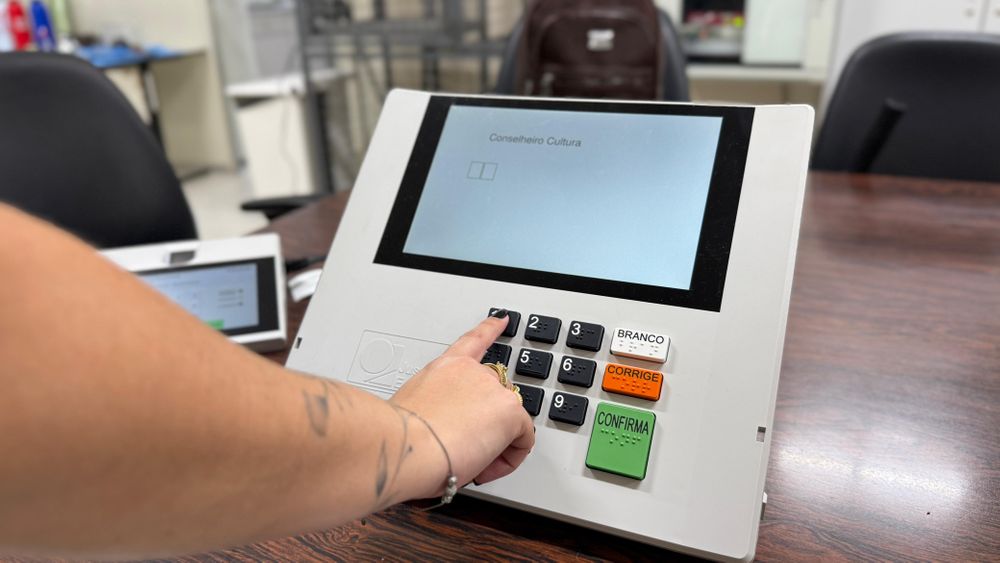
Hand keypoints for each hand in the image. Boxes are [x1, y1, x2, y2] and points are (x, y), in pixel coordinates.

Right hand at [389, 314, 533, 495]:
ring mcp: (492, 389)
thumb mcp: (409, 412)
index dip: (491, 328)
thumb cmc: (400, 437)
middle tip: (465, 448)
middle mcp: (471, 372)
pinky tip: (486, 466)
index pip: (474, 340)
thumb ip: (429, 412)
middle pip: (494, 396)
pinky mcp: (509, 410)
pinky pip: (523, 438)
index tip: (503, 319)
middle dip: (486, 422)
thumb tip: (432, 429)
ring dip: (496, 443)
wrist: (405, 446)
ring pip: (509, 420)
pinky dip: (510, 458)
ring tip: (469, 461)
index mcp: (444, 368)